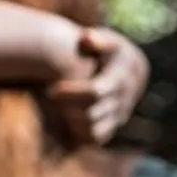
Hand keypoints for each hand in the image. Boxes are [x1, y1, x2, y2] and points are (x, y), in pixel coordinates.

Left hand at [45, 27, 149, 145]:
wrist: (130, 70)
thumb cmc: (110, 51)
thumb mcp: (108, 39)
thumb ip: (98, 39)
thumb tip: (86, 38)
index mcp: (120, 80)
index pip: (95, 93)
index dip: (71, 93)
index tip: (51, 89)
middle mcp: (122, 102)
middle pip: (90, 114)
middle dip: (66, 106)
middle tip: (47, 95)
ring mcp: (117, 117)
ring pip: (92, 130)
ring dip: (69, 121)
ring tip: (55, 107)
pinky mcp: (111, 127)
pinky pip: (94, 138)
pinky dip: (77, 132)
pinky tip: (62, 119)